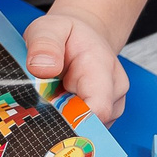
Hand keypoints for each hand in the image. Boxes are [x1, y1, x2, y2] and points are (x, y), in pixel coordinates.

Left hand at [23, 7, 128, 123]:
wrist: (83, 36)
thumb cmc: (66, 34)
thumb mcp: (49, 28)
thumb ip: (44, 44)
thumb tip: (42, 68)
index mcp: (101, 68)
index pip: (99, 108)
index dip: (75, 121)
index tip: (51, 120)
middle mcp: (114, 90)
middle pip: (93, 124)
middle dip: (64, 121)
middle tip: (42, 105)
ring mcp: (112, 104)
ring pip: (89, 129)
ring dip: (66, 121)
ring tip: (52, 98)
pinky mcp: (105, 115)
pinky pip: (87, 128)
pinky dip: (69, 122)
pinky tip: (59, 106)